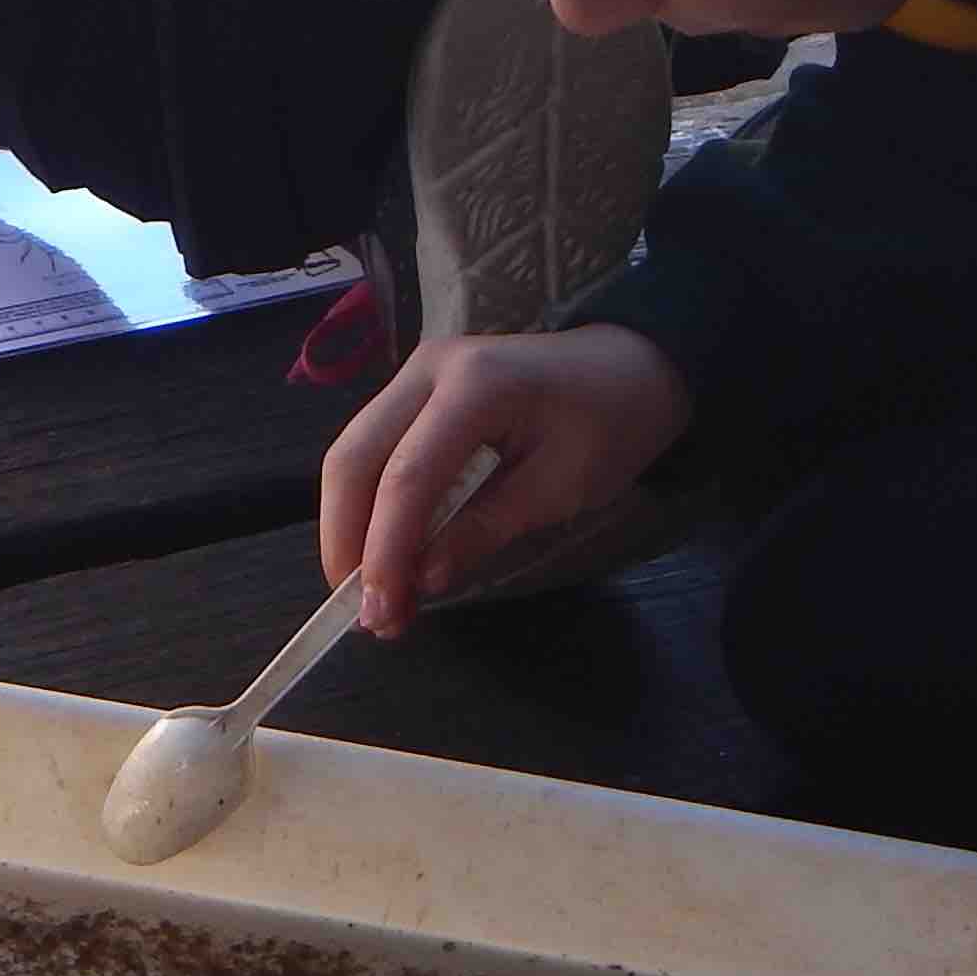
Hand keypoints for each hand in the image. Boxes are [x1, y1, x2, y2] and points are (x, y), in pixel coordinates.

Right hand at [317, 323, 691, 633]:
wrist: (631, 364)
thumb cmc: (612, 424)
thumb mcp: (563, 487)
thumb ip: (487, 527)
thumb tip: (423, 577)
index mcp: (476, 385)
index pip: (407, 475)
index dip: (384, 548)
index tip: (379, 610)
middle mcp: (428, 369)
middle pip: (354, 456)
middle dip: (346, 539)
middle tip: (362, 611)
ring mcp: (415, 374)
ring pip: (352, 453)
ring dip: (350, 527)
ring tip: (372, 594)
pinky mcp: (414, 392)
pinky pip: (374, 450)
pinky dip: (369, 506)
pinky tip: (381, 553)